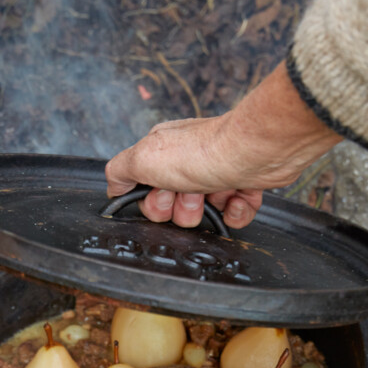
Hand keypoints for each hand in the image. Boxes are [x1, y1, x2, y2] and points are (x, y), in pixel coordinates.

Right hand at [105, 62, 341, 229]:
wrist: (255, 151)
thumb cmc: (204, 151)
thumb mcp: (143, 158)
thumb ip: (119, 172)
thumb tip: (112, 186)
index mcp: (162, 153)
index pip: (145, 192)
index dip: (153, 202)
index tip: (162, 193)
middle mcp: (188, 162)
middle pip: (173, 209)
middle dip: (181, 209)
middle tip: (190, 192)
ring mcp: (215, 175)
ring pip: (202, 215)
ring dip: (208, 209)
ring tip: (215, 192)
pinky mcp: (241, 187)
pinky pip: (231, 217)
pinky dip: (235, 212)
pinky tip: (236, 197)